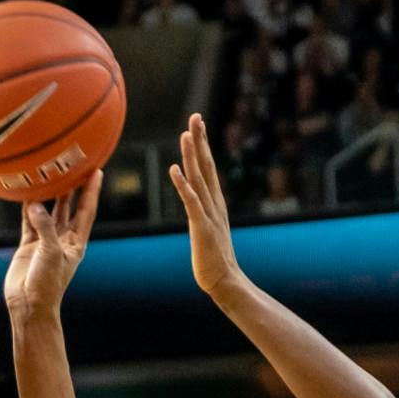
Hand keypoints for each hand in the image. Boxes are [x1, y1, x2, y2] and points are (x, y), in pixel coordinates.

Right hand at [4, 173, 101, 317]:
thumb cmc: (47, 284)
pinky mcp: (28, 246)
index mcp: (76, 243)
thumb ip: (45, 226)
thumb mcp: (51, 253)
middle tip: (71, 164)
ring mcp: (45, 242)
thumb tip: (35, 204)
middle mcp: (62, 240)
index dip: (91, 190)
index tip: (97, 170)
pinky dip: (27, 207)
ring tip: (48, 172)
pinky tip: (26, 192)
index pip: (86, 210)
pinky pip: (28, 221)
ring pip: (48, 211)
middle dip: (71, 186)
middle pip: (68, 207)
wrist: (29, 306)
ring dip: (49, 194)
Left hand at [169, 113, 240, 303]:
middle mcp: (213, 203)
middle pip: (206, 165)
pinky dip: (183, 185)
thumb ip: (201, 213)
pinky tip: (175, 170)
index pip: (208, 168)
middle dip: (201, 140)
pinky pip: (191, 202)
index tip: (198, 124)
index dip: (203, 145)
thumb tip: (194, 202)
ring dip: (192, 156)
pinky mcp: (202, 227)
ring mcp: (209, 214)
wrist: (224, 281)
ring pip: (199, 179)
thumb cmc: (213, 259)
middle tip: (196, 116)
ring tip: (186, 134)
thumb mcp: (207, 229)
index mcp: (214, 202)